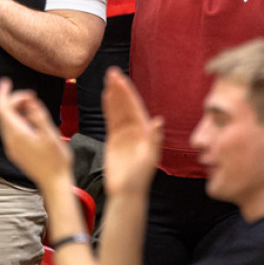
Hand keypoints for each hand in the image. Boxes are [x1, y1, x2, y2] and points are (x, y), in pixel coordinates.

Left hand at [0, 77, 73, 187]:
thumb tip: (30, 100)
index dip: (3, 93)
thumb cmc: (57, 160)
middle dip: (14, 100)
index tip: (7, 81)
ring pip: (7, 122)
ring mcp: (11, 147)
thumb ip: (40, 116)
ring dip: (16, 110)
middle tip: (32, 95)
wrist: (55, 183)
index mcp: (18, 134)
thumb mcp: (51, 135)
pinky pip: (11, 130)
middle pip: (3, 114)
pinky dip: (18, 119)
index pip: (2, 108)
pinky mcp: (15, 152)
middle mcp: (10, 141)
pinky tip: (31, 119)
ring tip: (33, 105)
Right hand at [101, 68, 162, 197]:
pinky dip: (108, 108)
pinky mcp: (114, 140)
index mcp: (145, 131)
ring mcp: (124, 134)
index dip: (128, 93)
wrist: (127, 191)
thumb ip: (154, 139)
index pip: (135, 107)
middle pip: (126, 105)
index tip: (121, 80)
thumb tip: (158, 120)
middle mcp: (136, 130)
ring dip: (113, 95)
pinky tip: (105, 97)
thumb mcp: (149, 158)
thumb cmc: (140, 177)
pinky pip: (111, 120)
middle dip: (119, 89)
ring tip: (108, 80)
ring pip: (118, 110)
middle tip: (111, 72)